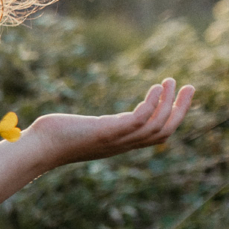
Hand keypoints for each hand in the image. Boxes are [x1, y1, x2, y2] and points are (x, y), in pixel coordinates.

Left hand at [29, 78, 194, 167]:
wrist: (38, 148)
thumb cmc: (53, 138)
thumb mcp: (83, 131)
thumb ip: (94, 128)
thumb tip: (88, 123)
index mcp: (120, 143)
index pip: (156, 135)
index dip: (172, 117)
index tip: (179, 97)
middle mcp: (122, 144)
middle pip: (164, 131)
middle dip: (180, 109)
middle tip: (190, 87)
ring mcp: (116, 140)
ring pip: (156, 126)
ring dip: (169, 103)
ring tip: (172, 81)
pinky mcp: (106, 132)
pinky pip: (139, 120)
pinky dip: (152, 104)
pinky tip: (155, 88)